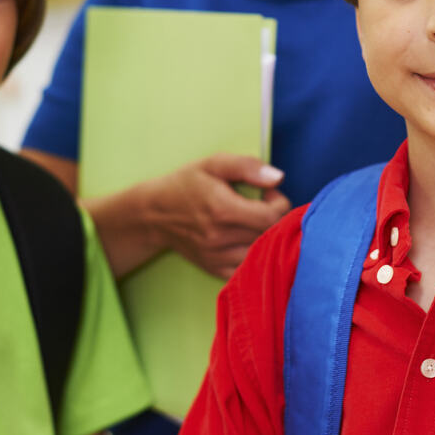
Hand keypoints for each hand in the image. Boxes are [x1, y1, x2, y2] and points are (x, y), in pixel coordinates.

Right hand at [147, 154, 291, 279]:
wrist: (154, 214)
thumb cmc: (186, 184)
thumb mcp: (213, 164)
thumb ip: (246, 167)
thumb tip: (278, 178)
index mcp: (222, 209)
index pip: (272, 217)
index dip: (280, 203)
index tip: (269, 194)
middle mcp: (219, 237)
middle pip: (270, 235)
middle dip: (276, 219)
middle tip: (264, 206)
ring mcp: (217, 257)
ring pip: (262, 255)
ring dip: (267, 239)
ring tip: (256, 223)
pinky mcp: (214, 269)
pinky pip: (248, 271)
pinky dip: (255, 257)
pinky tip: (248, 241)